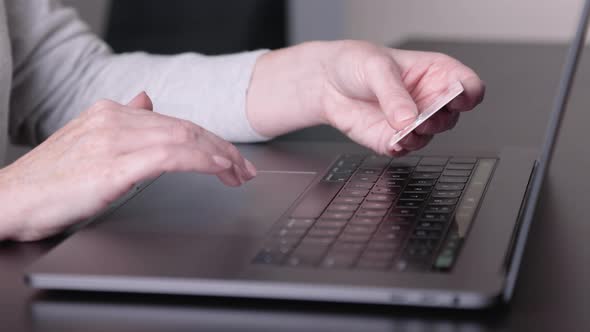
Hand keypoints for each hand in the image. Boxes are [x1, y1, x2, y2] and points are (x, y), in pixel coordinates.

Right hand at [0, 92, 256, 240]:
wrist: (10, 200)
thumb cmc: (49, 180)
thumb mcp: (89, 140)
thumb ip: (123, 121)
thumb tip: (147, 101)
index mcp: (111, 112)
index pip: (176, 122)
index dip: (210, 139)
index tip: (230, 157)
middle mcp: (115, 120)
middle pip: (186, 128)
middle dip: (223, 149)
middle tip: (244, 168)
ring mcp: (113, 140)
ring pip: (183, 138)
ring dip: (219, 156)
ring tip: (238, 173)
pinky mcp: (112, 166)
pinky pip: (168, 156)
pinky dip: (198, 160)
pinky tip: (216, 168)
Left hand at [247, 40, 484, 154]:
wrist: (326, 82)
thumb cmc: (356, 63)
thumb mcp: (377, 69)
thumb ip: (394, 95)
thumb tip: (408, 119)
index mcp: (435, 73)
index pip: (467, 86)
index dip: (468, 94)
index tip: (456, 98)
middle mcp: (428, 99)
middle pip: (452, 116)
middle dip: (438, 118)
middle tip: (421, 117)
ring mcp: (413, 121)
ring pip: (430, 136)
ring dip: (418, 136)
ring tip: (402, 130)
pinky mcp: (394, 139)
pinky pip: (406, 149)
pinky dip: (400, 148)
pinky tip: (392, 141)